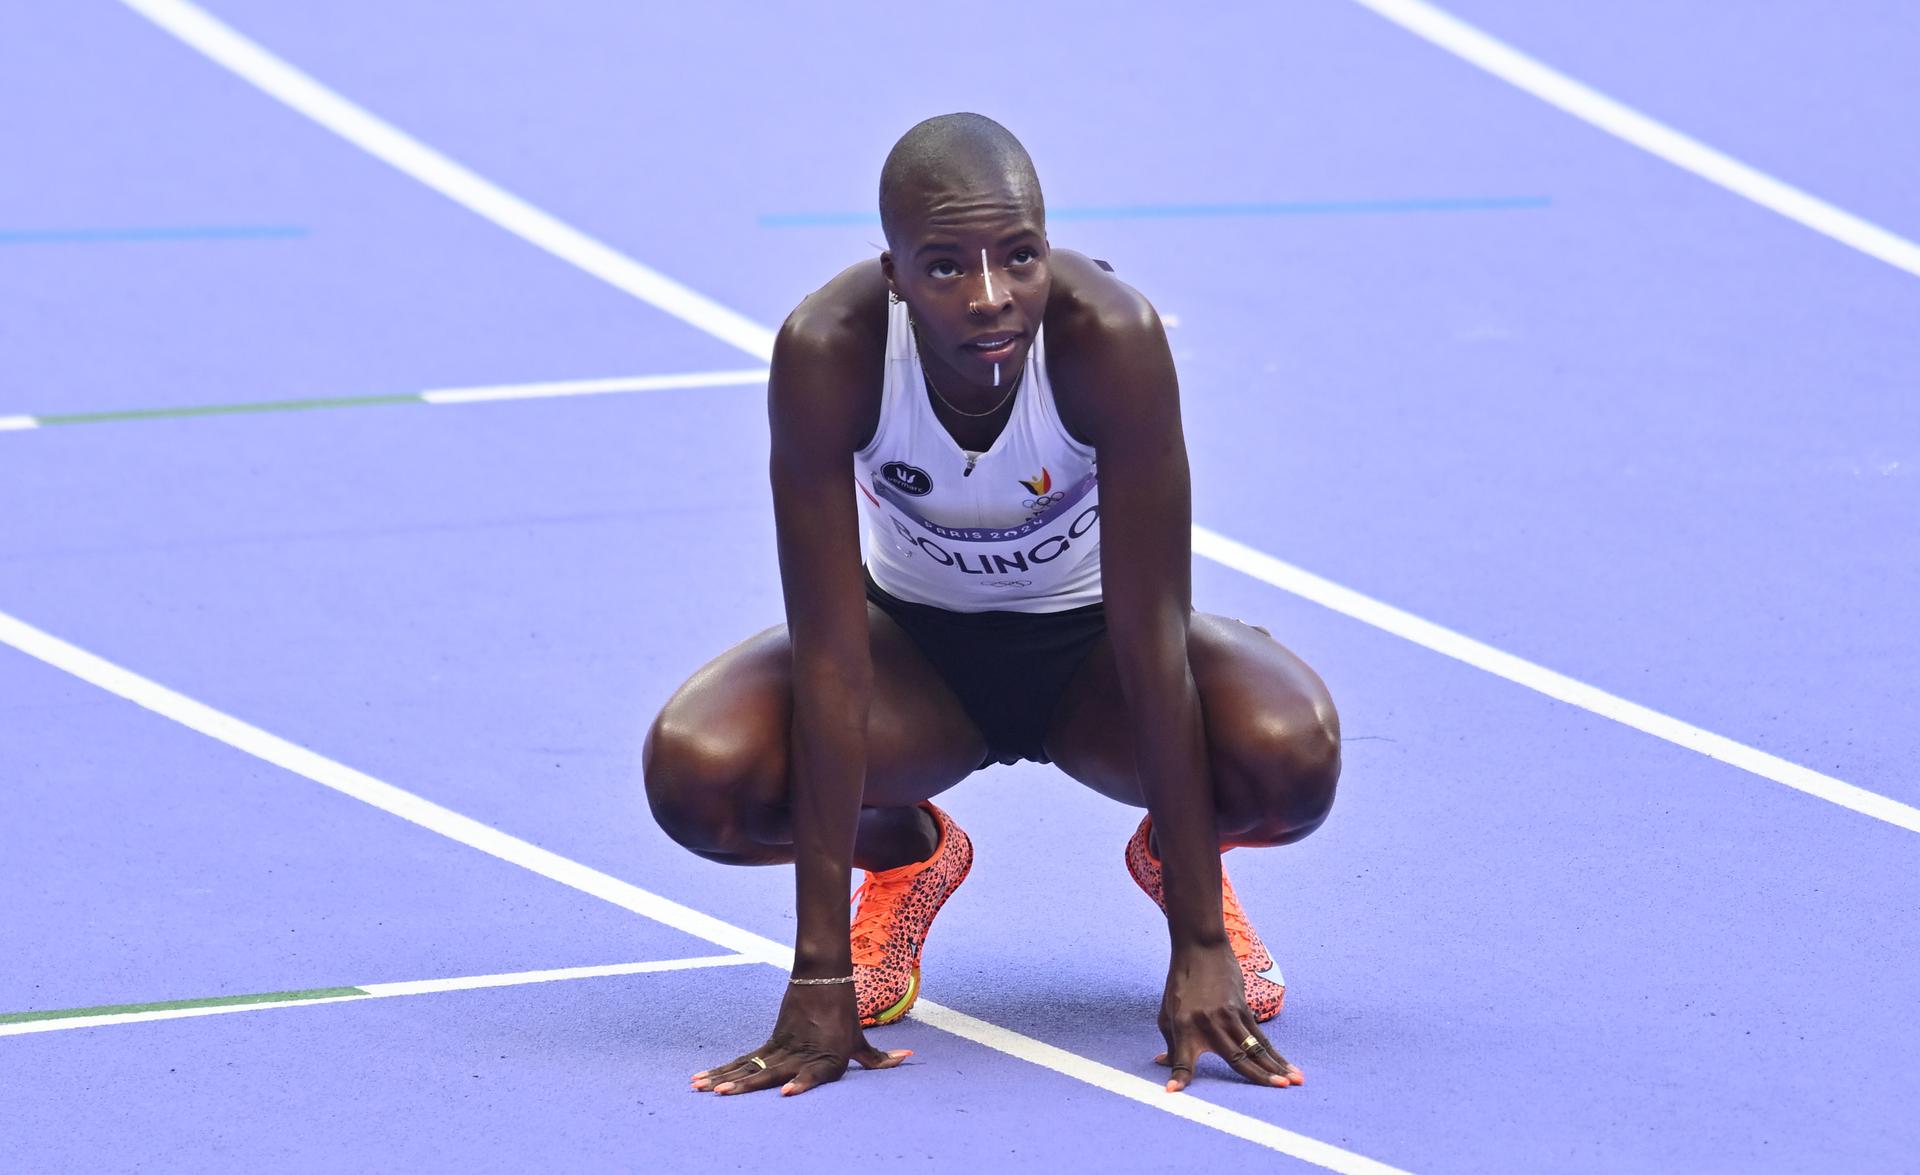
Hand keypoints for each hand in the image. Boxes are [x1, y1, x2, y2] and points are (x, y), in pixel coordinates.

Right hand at [691, 980, 910, 1096]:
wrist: (824, 977)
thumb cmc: (845, 1014)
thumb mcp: (860, 1039)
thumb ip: (878, 1058)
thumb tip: (909, 1058)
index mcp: (827, 1056)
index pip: (813, 1072)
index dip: (800, 1083)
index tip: (785, 1092)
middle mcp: (801, 1053)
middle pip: (771, 1072)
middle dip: (746, 1085)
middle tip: (724, 1095)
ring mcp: (782, 1046)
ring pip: (751, 1066)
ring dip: (727, 1078)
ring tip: (706, 1089)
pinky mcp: (772, 1041)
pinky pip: (746, 1060)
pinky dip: (725, 1070)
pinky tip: (705, 1080)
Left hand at [1155, 942, 1302, 1090]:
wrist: (1200, 949)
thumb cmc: (1180, 985)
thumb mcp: (1167, 1015)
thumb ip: (1171, 1044)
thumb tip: (1165, 1066)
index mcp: (1185, 1028)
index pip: (1181, 1059)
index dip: (1178, 1077)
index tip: (1173, 1091)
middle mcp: (1209, 1025)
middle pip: (1237, 1059)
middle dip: (1258, 1077)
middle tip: (1278, 1090)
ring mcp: (1229, 1017)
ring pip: (1256, 1049)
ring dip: (1276, 1067)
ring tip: (1294, 1082)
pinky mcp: (1243, 1009)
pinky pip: (1261, 1037)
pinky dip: (1274, 1053)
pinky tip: (1287, 1066)